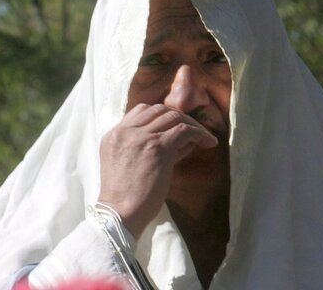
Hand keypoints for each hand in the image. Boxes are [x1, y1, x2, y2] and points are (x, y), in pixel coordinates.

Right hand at [97, 104, 216, 238]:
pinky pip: (184, 130)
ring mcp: (141, 137)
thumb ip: (147, 149)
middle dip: (178, 116)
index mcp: (114, 135)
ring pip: (173, 116)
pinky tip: (209, 142)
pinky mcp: (157, 147)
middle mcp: (125, 131)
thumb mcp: (128, 165)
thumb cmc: (123, 198)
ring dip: (192, 124)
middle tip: (192, 130)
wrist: (119, 213)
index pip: (140, 111)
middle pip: (157, 109)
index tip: (174, 126)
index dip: (161, 115)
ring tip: (204, 137)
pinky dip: (199, 133)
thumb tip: (181, 142)